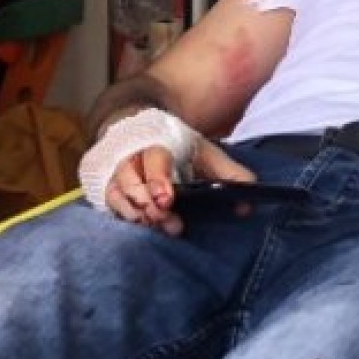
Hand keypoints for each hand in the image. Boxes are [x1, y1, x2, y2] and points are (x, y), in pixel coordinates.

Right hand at [106, 138, 255, 235]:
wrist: (140, 132)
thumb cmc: (177, 147)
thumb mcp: (205, 155)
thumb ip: (229, 174)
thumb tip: (248, 202)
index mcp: (156, 144)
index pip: (154, 160)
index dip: (158, 180)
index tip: (167, 200)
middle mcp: (131, 158)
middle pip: (130, 180)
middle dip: (148, 203)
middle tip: (167, 220)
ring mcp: (117, 175)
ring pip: (118, 194)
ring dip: (137, 213)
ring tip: (157, 225)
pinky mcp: (110, 190)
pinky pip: (110, 204)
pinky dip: (124, 216)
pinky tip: (141, 226)